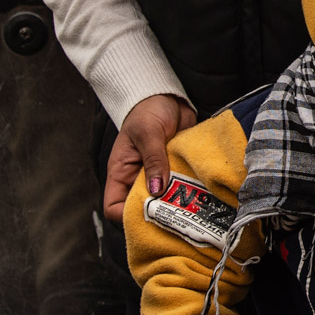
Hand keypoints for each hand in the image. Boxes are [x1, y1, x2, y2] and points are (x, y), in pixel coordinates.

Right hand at [105, 93, 195, 219]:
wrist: (167, 98)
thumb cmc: (148, 111)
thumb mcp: (149, 133)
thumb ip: (153, 160)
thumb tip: (156, 190)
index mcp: (121, 174)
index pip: (114, 208)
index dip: (126, 217)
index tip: (148, 216)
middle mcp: (136, 181)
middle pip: (141, 211)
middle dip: (157, 217)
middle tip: (177, 217)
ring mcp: (157, 178)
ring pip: (163, 204)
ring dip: (177, 206)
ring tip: (192, 208)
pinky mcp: (175, 174)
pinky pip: (180, 191)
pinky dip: (189, 194)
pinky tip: (201, 195)